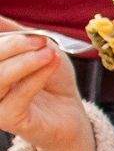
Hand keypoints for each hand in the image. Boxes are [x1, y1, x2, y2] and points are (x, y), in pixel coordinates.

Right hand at [0, 29, 96, 150]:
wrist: (70, 111)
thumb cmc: (50, 78)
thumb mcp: (36, 48)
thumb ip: (14, 33)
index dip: (2, 36)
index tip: (26, 31)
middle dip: (14, 45)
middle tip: (40, 40)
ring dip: (25, 61)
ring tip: (48, 53)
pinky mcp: (8, 119)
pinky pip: (18, 95)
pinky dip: (36, 76)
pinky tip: (52, 64)